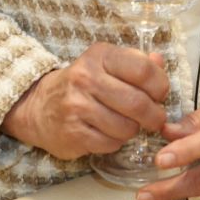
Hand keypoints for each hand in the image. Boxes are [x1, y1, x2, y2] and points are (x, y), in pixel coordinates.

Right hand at [1, 45, 168, 159]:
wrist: (38, 106)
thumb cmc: (83, 85)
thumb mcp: (107, 64)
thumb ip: (137, 63)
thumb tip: (160, 62)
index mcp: (100, 56)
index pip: (143, 70)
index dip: (160, 85)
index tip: (159, 94)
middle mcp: (86, 78)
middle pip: (138, 102)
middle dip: (154, 115)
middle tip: (154, 118)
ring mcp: (77, 107)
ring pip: (127, 127)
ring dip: (133, 130)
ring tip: (126, 124)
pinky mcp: (72, 133)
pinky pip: (111, 144)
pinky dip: (116, 142)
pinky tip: (109, 133)